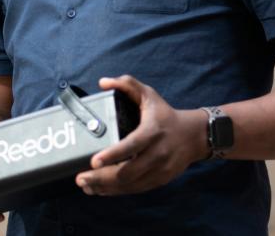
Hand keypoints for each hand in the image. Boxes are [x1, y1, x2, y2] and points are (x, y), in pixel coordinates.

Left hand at [75, 75, 207, 195]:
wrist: (194, 136)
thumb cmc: (165, 114)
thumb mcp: (149, 94)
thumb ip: (127, 84)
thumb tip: (103, 82)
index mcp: (152, 131)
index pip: (131, 146)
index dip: (112, 155)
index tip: (94, 161)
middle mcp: (157, 154)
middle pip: (127, 172)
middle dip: (101, 178)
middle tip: (80, 178)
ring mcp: (159, 170)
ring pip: (130, 185)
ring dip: (105, 188)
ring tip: (86, 186)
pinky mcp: (160, 180)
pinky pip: (135, 190)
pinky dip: (117, 192)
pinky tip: (101, 190)